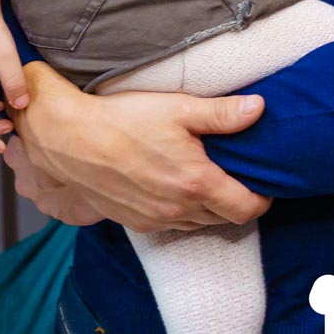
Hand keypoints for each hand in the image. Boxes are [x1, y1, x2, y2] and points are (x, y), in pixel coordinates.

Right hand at [10, 61, 274, 232]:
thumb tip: (259, 108)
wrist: (69, 140)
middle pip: (226, 219)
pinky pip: (172, 225)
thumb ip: (222, 114)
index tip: (263, 181)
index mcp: (196, 183)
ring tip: (209, 180)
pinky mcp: (135, 222)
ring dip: (210, 208)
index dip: (263, 198)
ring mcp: (155, 220)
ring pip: (200, 224)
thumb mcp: (178, 108)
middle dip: (238, 201)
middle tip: (238, 176)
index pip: (247, 208)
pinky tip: (176, 188)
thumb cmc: (124, 120)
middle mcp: (178, 209)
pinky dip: (183, 212)